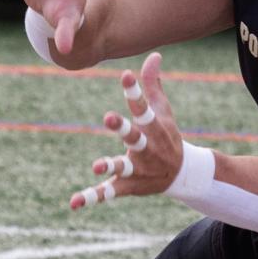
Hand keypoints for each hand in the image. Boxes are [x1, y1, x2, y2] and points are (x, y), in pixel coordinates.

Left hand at [70, 52, 185, 209]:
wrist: (183, 174)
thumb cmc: (168, 135)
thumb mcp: (163, 111)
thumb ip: (153, 85)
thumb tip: (154, 55)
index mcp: (154, 127)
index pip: (143, 107)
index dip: (134, 91)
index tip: (125, 75)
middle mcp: (148, 147)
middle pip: (135, 137)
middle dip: (123, 128)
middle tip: (108, 117)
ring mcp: (138, 168)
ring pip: (124, 166)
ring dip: (111, 165)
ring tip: (97, 166)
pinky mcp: (129, 185)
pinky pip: (110, 193)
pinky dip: (93, 198)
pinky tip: (75, 203)